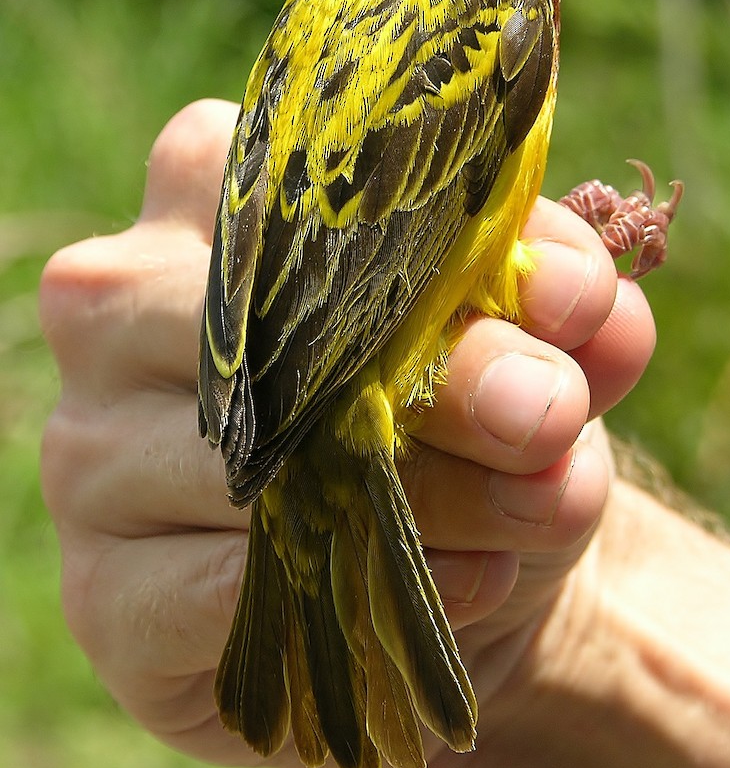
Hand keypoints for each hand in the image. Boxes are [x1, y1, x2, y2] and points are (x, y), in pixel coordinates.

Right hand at [40, 99, 655, 767]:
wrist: (430, 582)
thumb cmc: (466, 425)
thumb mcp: (528, 345)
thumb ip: (562, 312)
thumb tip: (599, 310)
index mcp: (209, 197)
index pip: (304, 176)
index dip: (453, 239)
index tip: (574, 302)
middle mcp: (118, 302)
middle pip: (267, 318)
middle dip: (445, 374)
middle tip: (554, 416)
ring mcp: (91, 448)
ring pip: (253, 459)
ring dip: (428, 497)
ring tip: (534, 513)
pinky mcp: (106, 591)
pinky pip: (224, 588)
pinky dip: (361, 590)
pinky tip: (462, 590)